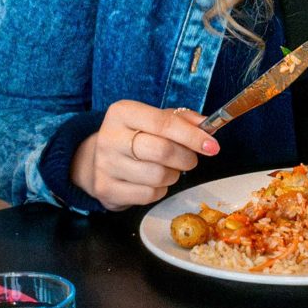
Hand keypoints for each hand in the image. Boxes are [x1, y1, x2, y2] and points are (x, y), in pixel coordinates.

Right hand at [71, 102, 217, 207]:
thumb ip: (181, 119)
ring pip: (158, 176)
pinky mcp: (106, 189)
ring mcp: (105, 165)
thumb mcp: (153, 119)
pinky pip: (149, 195)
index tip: (212, 146)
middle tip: (190, 159)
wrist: (96, 160)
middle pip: (162, 151)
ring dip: (173, 175)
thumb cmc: (134, 136)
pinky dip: (160, 190)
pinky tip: (153, 181)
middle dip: (185, 158)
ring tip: (168, 169)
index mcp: (122, 112)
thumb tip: (207, 126)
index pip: (164, 123)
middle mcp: (110, 137)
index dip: (192, 136)